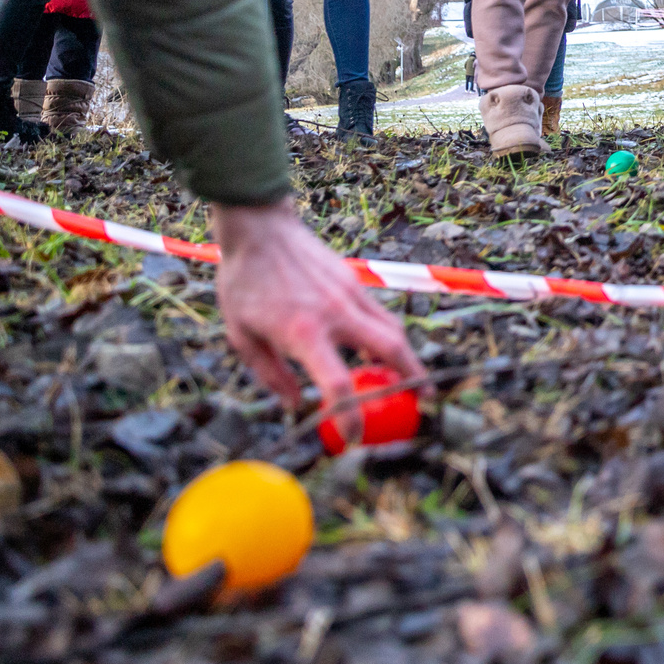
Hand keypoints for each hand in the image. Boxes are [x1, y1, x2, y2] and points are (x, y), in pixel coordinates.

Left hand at [212, 200, 423, 449]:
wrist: (260, 229)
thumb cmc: (243, 282)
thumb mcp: (241, 335)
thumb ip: (269, 374)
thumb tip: (295, 404)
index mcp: (304, 332)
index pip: (339, 383)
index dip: (351, 414)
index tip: (356, 435)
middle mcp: (336, 313)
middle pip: (391, 349)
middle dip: (411, 378)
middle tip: (421, 400)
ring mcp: (350, 294)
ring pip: (393, 329)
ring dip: (406, 355)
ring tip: (410, 377)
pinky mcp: (354, 281)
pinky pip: (379, 314)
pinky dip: (388, 335)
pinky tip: (380, 349)